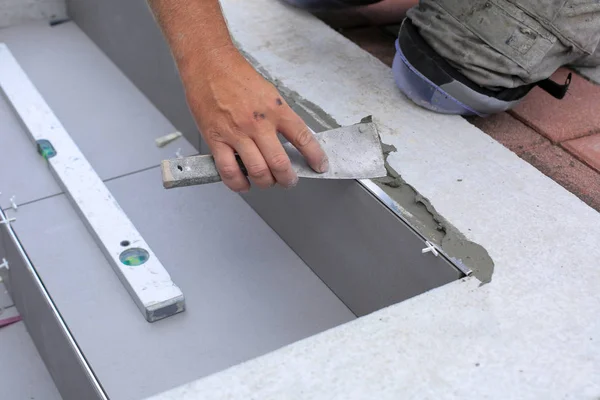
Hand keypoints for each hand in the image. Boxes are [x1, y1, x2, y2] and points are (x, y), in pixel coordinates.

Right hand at [180, 47, 328, 191]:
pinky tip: (244, 184)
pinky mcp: (216, 139)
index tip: (320, 166)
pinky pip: (229, 171)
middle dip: (288, 179)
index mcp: (276, 110)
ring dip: (266, 183)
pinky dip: (239, 184)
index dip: (315, 156)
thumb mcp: (269, 93)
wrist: (208, 64)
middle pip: (280, 163)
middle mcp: (259, 124)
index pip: (303, 138)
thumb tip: (291, 138)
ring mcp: (237, 133)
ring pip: (257, 171)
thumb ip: (279, 116)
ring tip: (268, 182)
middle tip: (289, 181)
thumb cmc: (237, 76)